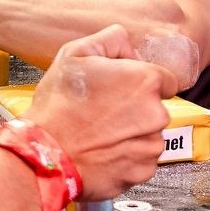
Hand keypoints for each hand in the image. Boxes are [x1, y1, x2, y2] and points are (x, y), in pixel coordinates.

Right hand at [25, 25, 171, 201]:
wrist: (46, 154)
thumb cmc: (58, 106)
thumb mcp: (74, 54)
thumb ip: (111, 39)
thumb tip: (128, 44)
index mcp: (146, 81)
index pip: (164, 80)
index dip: (140, 82)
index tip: (120, 90)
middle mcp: (157, 114)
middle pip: (155, 108)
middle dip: (135, 109)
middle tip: (102, 111)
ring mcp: (151, 145)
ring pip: (149, 134)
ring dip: (131, 133)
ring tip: (99, 133)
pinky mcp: (143, 171)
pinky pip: (141, 159)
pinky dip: (126, 156)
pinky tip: (102, 151)